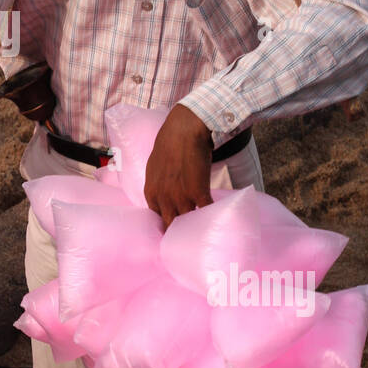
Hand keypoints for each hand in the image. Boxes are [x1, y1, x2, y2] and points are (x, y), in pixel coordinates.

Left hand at [144, 104, 213, 229]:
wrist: (183, 132)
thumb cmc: (168, 144)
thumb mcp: (154, 168)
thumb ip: (158, 184)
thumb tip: (163, 192)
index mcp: (151, 193)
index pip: (156, 218)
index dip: (165, 223)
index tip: (173, 227)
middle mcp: (164, 199)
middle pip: (170, 224)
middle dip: (178, 231)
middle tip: (187, 236)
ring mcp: (181, 197)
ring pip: (188, 222)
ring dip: (196, 225)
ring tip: (203, 230)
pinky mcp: (198, 193)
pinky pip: (206, 211)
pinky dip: (211, 214)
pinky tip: (216, 216)